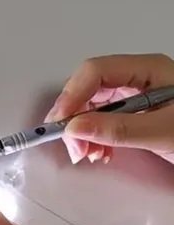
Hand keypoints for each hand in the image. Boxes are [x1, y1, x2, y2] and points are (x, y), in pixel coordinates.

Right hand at [44, 53, 173, 164]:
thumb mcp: (164, 131)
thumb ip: (119, 129)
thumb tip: (76, 127)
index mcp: (149, 69)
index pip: (96, 72)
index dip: (73, 96)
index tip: (62, 124)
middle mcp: (139, 78)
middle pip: (90, 89)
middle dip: (75, 118)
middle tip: (73, 146)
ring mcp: (137, 96)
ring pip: (93, 107)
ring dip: (82, 132)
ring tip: (88, 154)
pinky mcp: (137, 115)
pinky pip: (103, 121)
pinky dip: (94, 138)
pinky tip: (100, 153)